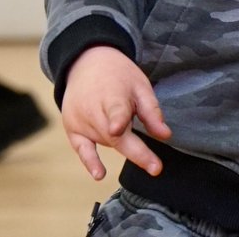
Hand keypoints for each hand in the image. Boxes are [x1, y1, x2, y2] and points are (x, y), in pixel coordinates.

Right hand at [60, 45, 171, 180]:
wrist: (86, 64)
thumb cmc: (118, 76)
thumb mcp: (140, 85)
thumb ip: (151, 111)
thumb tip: (165, 136)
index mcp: (111, 94)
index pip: (115, 110)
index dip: (117, 120)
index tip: (118, 129)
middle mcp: (93, 109)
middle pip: (115, 137)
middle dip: (136, 152)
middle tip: (156, 168)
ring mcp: (80, 120)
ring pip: (107, 143)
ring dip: (121, 141)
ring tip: (120, 120)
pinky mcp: (72, 128)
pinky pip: (82, 150)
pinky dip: (91, 162)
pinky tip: (99, 174)